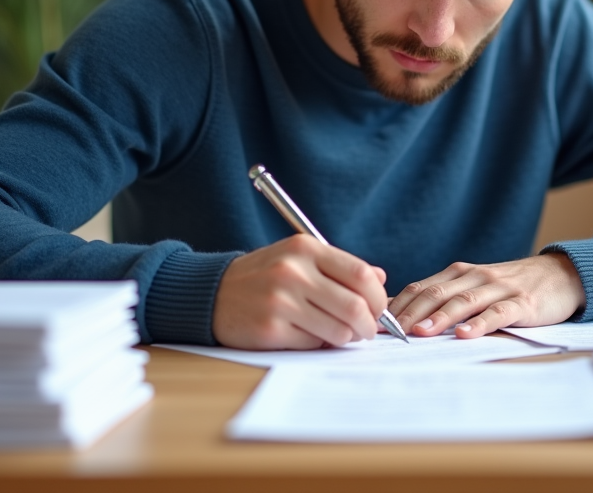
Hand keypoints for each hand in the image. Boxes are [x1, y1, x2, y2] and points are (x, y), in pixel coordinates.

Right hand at [212, 234, 387, 349]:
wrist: (211, 293)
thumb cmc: (263, 276)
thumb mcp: (298, 258)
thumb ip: (339, 266)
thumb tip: (380, 278)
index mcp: (305, 248)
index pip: (360, 274)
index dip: (378, 296)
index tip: (378, 308)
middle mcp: (293, 272)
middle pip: (355, 305)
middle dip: (369, 324)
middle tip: (367, 330)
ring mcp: (281, 301)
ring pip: (338, 329)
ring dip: (346, 337)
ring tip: (340, 333)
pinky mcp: (270, 329)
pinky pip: (314, 343)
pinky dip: (320, 343)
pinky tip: (310, 334)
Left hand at [388, 253, 584, 338]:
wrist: (560, 275)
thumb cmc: (510, 288)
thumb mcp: (474, 287)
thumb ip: (443, 298)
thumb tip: (400, 315)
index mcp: (459, 273)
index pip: (421, 287)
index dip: (398, 304)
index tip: (375, 322)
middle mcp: (475, 277)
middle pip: (436, 293)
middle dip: (410, 313)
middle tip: (389, 331)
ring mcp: (499, 289)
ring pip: (463, 301)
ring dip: (439, 318)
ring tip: (419, 333)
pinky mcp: (522, 303)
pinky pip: (498, 313)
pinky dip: (480, 323)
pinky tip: (465, 335)